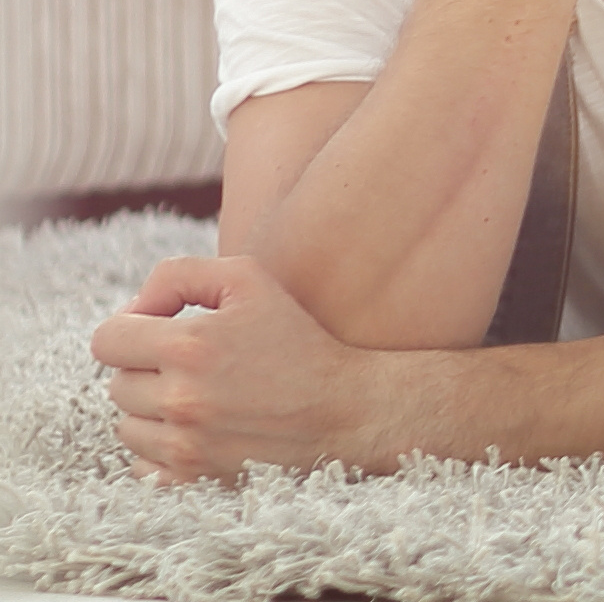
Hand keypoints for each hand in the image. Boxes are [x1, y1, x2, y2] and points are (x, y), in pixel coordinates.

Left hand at [89, 257, 406, 481]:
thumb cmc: (298, 340)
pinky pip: (141, 466)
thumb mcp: (250, 280)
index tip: (163, 333)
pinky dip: (161, 451)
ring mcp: (184, 445)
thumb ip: (180, 275)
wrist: (346, 410)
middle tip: (197, 368)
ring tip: (202, 400)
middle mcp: (180, 399)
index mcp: (189, 346)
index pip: (107, 339)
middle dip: (149, 372)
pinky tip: (199, 433)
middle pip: (117, 384)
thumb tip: (134, 309)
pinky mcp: (191, 479)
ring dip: (153, 412)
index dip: (130, 330)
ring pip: (127, 426)